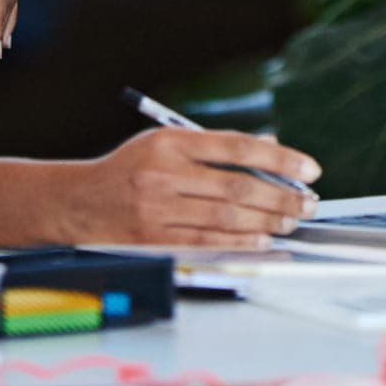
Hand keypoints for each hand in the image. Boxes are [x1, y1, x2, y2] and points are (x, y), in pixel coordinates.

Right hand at [67, 128, 319, 248]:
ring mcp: (157, 210)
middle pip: (236, 187)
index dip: (279, 159)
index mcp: (170, 143)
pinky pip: (205, 241)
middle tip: (308, 203)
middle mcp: (163, 174)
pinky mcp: (152, 240)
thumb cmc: (129, 169)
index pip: (236, 148)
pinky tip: (263, 239)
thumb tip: (269, 148)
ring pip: (225, 218)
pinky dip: (239, 242)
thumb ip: (214, 146)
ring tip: (291, 221)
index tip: (310, 169)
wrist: (76, 202)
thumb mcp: (164, 143)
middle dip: (281, 197)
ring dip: (266, 222)